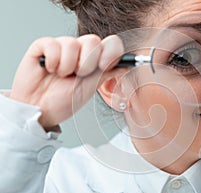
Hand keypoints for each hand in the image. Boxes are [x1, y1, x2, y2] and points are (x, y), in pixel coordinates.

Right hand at [10, 34, 124, 129]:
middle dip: (87, 62)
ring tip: (61, 75)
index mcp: (94, 60)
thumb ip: (107, 73)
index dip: (111, 52)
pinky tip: (49, 69)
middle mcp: (79, 51)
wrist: (40, 110)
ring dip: (67, 65)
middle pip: (93, 40)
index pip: (111, 43)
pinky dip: (52, 61)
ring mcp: (61, 47)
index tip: (104, 65)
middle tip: (78, 75)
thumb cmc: (62, 102)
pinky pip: (52, 43)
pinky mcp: (42, 46)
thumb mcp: (90, 87)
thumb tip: (127, 66)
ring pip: (72, 42)